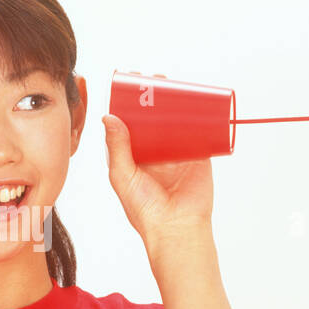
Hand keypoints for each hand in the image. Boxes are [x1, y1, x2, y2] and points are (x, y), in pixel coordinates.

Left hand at [101, 78, 213, 246]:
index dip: (130, 103)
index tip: (130, 83)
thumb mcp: (123, 176)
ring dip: (176, 102)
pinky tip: (197, 100)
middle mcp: (156, 152)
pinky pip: (200, 132)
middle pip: (155, 118)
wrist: (176, 228)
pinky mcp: (199, 156)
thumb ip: (117, 147)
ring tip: (173, 85)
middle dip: (155, 98)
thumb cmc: (145, 209)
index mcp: (134, 156)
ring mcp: (179, 152)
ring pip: (177, 121)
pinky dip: (199, 117)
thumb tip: (109, 117)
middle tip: (154, 80)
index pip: (131, 123)